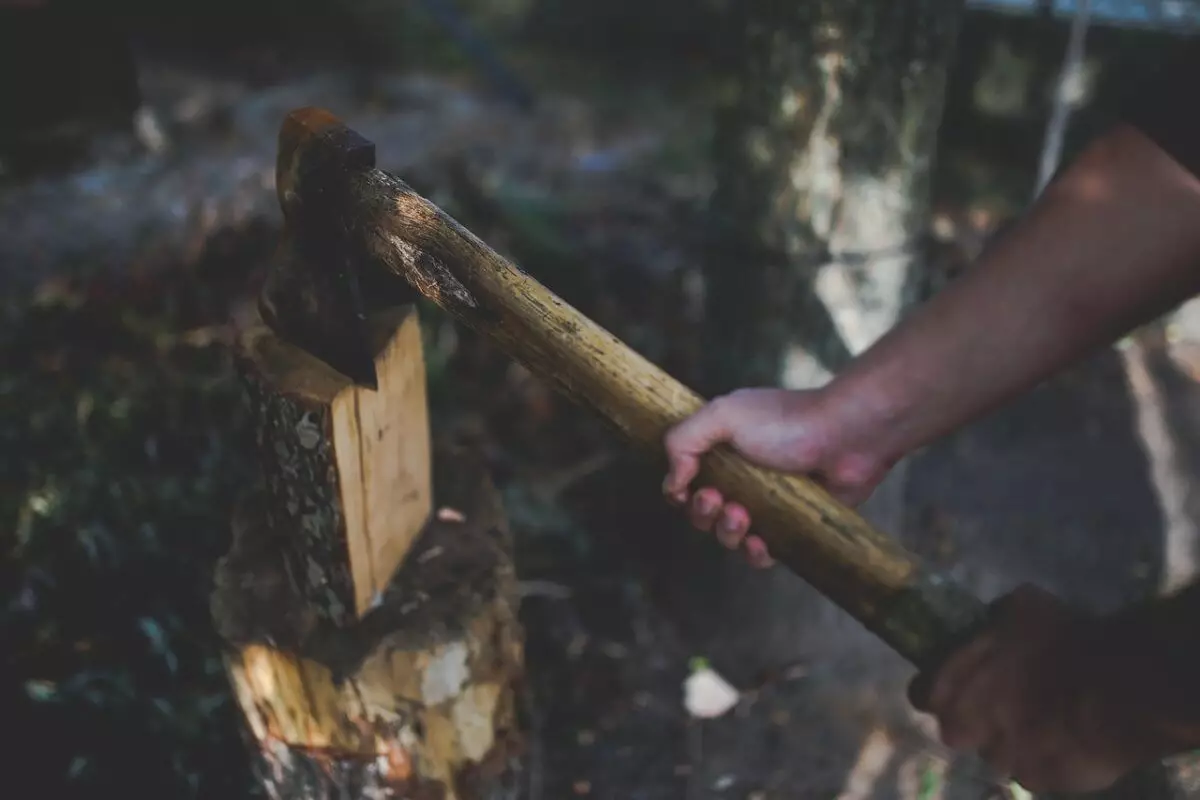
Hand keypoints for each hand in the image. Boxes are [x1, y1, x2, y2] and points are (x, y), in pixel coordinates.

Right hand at [661, 387, 895, 566]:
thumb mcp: (724, 415)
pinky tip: (760, 543)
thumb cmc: (787, 421)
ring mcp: (768, 504)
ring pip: (729, 535)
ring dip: (726, 532)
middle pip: (703, 513)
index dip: (680, 491)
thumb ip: (683, 441)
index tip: (687, 488)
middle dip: (702, 513)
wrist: (847, 436)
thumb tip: (672, 483)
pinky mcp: (792, 526)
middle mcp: (743, 477)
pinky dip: (754, 553)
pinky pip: (763, 553)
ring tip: (742, 516)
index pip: (686, 481)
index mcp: (723, 449)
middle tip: (717, 499)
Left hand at [909, 584, 1145, 793]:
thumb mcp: (1019, 606)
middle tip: (1004, 703)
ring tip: (1043, 720)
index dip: (938, 689)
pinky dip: (1044, 758)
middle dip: (974, 720)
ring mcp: (1002, 760)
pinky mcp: (1039, 782)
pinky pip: (1034, 771)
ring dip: (1012, 740)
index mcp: (949, 687)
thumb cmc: (1064, 639)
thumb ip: (992, 621)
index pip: (922, 695)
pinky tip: (1065, 738)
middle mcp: (966, 730)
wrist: (1118, 687)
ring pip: (998, 753)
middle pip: (957, 730)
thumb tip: (991, 623)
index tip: (959, 683)